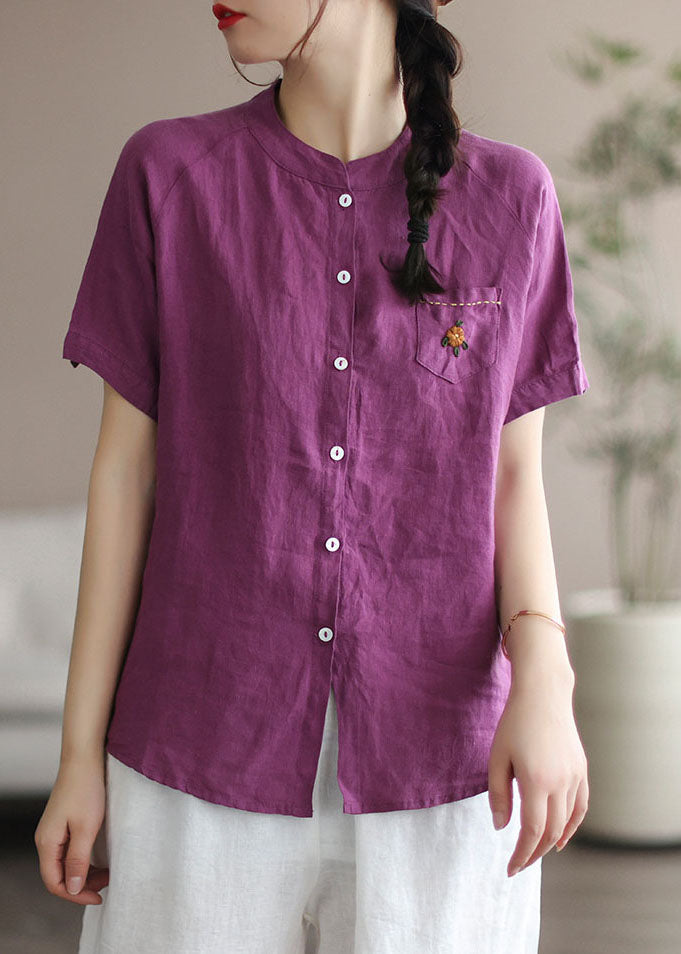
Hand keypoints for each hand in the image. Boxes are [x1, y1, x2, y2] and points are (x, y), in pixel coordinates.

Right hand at [34, 754, 109, 904]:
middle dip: (82, 885)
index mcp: (47, 843)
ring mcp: (54, 831)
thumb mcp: (86, 828)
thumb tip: (72, 887)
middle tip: (107, 883)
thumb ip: (78, 860)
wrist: (84, 758)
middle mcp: (46, 839)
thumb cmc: (86, 789)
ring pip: (65, 863)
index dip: (76, 895)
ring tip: (107, 872)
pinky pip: (69, 851)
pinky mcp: (63, 823)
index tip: (99, 897)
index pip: (55, 883)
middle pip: (58, 875)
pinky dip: (84, 859)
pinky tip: (99, 858)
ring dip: (84, 872)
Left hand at [487, 665, 588, 876]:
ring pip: (566, 822)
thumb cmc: (514, 723)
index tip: (510, 868)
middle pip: (551, 831)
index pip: (532, 831)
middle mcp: (560, 782)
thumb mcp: (497, 757)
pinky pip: (580, 806)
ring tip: (535, 853)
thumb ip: (498, 795)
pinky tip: (561, 837)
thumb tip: (501, 828)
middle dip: (534, 853)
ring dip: (551, 842)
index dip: (522, 854)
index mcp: (537, 781)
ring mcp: (574, 776)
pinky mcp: (581, 770)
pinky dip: (572, 825)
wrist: (543, 694)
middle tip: (519, 864)